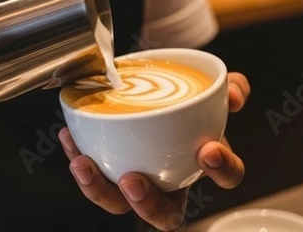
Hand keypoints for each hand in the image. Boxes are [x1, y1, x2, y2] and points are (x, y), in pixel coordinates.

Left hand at [58, 72, 250, 230]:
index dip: (221, 170)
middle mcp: (169, 181)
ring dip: (98, 188)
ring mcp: (137, 181)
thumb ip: (229, 88)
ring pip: (117, 203)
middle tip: (132, 180)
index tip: (208, 150)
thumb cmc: (181, 102)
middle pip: (164, 215)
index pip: (225, 178)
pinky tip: (69, 136)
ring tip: (83, 163)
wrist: (150, 92)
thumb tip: (233, 94)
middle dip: (147, 204)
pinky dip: (77, 156)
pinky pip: (91, 175)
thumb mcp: (208, 89)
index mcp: (200, 162)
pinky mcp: (107, 170)